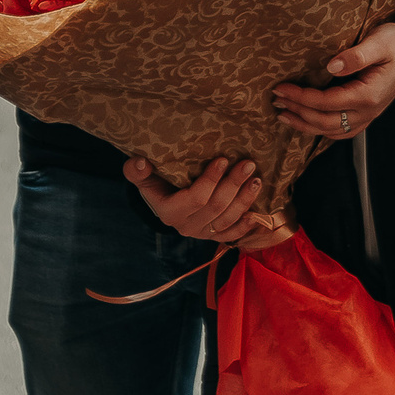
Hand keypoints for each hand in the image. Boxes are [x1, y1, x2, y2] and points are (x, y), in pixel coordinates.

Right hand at [125, 156, 286, 247]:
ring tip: (256, 179)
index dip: (211, 180)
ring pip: (228, 219)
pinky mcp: (214, 235)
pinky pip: (232, 235)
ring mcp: (202, 233)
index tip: (223, 159)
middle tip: (248, 163)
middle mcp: (187, 227)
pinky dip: (246, 226)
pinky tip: (258, 214)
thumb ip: (136, 172)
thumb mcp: (142, 177)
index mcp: (170, 212)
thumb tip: (139, 162)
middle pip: (216, 207)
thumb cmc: (154, 183)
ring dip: (245, 200)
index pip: (196, 198)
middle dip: (234, 184)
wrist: (162, 201)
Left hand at [269, 20, 394, 139]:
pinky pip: (341, 130)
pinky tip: (307, 123)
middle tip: (276, 100)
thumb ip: (356, 55)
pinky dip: (321, 129)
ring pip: (331, 130)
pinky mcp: (366, 114)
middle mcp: (368, 111)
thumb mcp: (379, 42)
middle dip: (298, 112)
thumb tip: (331, 66)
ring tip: (284, 114)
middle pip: (325, 121)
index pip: (327, 102)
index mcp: (368, 95)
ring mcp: (368, 116)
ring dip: (306, 125)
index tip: (281, 88)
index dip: (301, 98)